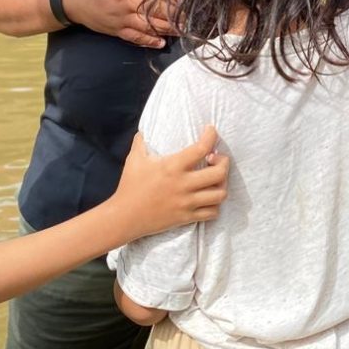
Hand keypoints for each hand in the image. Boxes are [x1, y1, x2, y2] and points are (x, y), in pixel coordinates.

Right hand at [61, 0, 176, 46]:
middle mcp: (127, 0)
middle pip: (158, 9)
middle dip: (177, 13)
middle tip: (193, 16)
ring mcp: (122, 17)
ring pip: (150, 25)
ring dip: (169, 29)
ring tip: (185, 29)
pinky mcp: (116, 29)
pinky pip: (135, 38)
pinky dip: (149, 41)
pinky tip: (162, 43)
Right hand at [114, 126, 228, 239]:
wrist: (124, 217)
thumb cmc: (129, 186)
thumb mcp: (134, 159)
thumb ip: (141, 142)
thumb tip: (144, 130)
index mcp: (172, 167)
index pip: (201, 148)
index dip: (211, 136)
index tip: (211, 130)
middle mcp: (183, 184)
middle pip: (219, 173)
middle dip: (224, 163)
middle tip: (217, 159)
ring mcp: (187, 203)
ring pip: (220, 194)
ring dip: (222, 184)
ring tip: (215, 179)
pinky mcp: (187, 217)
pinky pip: (212, 213)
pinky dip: (215, 204)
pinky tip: (208, 197)